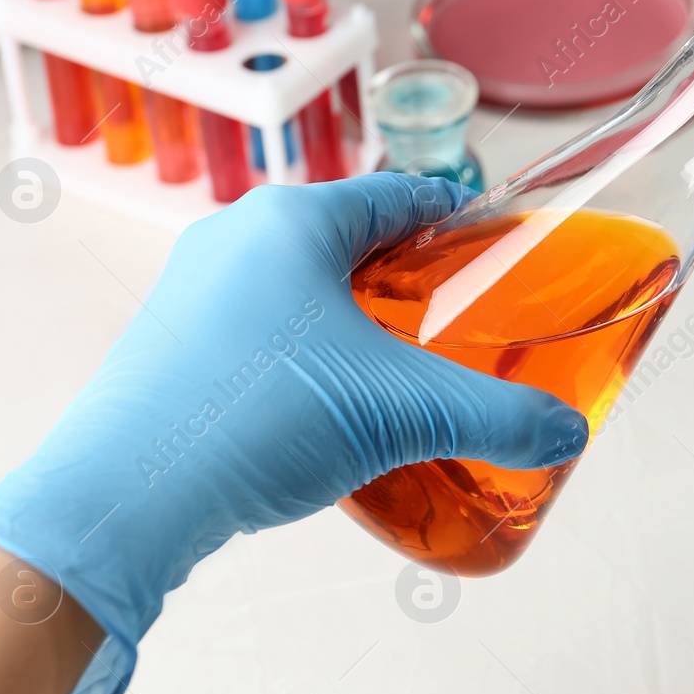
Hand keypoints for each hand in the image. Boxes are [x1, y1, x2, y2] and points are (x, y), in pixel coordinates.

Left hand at [0, 175, 588, 693]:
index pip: (395, 195)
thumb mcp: (402, 412)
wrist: (126, 497)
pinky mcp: (167, 345)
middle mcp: (235, 238)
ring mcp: (192, 291)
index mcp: (293, 222)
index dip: (452, 215)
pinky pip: (256, 330)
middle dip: (405, 277)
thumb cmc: (257, 419)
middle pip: (345, 240)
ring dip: (351, 319)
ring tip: (399, 369)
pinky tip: (328, 407)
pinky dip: (303, 353)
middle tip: (457, 318)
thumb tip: (567, 433)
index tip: (487, 236)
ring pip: (296, 288)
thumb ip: (497, 418)